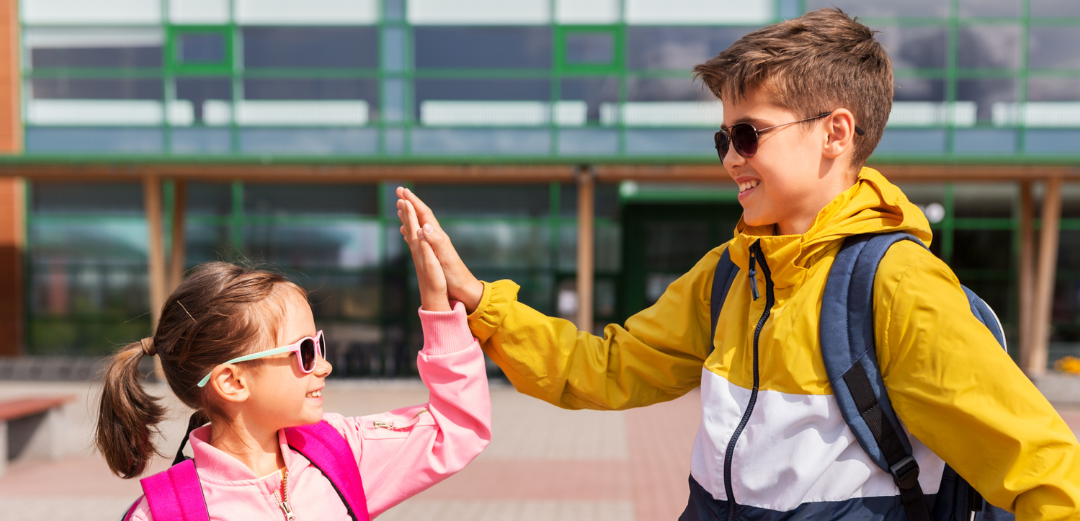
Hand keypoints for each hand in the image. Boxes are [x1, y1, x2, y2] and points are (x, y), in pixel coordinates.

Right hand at [396, 187, 484, 312]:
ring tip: (400, 206)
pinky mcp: (434, 251)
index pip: (424, 214)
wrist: (464, 287)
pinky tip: (407, 231)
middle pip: (422, 215)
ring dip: (410, 213)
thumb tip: (425, 226)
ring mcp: (435, 243)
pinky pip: (420, 235)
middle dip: (411, 202)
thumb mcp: (446, 257)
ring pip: (420, 223)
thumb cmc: (455, 274)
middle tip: (399, 191)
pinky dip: (412, 229)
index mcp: (438, 236)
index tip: (402, 191)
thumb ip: (436, 241)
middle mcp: (437, 237)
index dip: (414, 202)